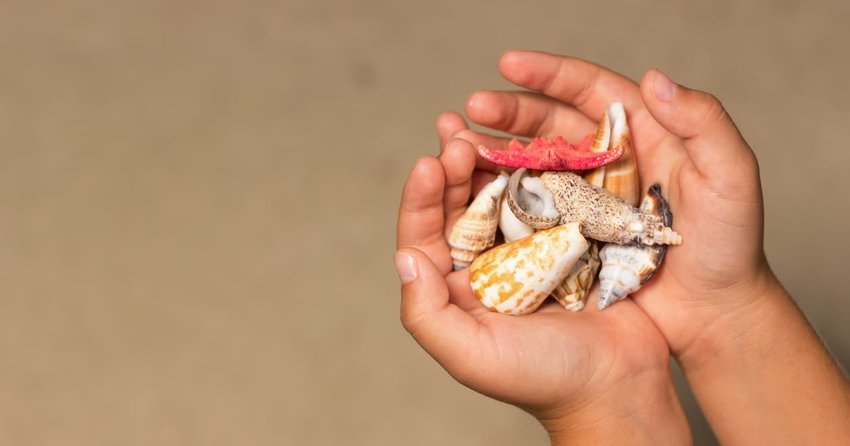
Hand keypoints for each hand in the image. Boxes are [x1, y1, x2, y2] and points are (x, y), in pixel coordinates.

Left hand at [395, 132, 689, 443]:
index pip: (426, 235)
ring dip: (492, 157)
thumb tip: (404, 257)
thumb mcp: (471, 355)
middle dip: (453, 165)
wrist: (618, 385)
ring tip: (484, 123)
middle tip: (457, 131)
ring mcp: (528, 246)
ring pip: (501, 191)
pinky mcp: (569, 236)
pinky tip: (535, 141)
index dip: (421, 198)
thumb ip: (426, 313)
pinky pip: (548, 193)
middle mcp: (487, 262)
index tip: (428, 162)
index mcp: (458, 287)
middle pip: (461, 203)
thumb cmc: (543, 379)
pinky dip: (540, 167)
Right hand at [458, 50, 774, 364]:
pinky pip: (530, 207)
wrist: (713, 314)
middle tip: (470, 110)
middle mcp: (607, 159)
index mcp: (643, 132)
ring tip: (458, 146)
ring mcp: (585, 197)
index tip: (508, 63)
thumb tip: (654, 78)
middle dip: (508, 112)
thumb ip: (703, 122)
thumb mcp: (730, 176)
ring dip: (494, 150)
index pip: (589, 89)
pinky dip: (501, 194)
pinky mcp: (570, 233)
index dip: (548, 73)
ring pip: (532, 161)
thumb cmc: (730, 245)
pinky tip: (474, 190)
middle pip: (549, 122)